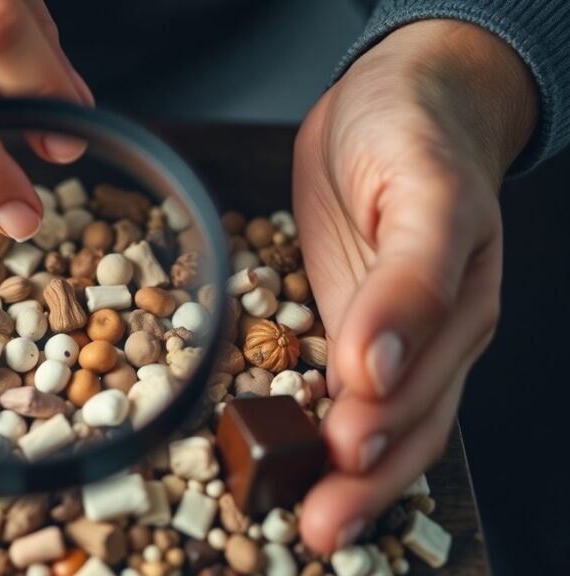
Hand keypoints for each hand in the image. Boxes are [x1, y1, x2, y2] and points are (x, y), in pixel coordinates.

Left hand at [293, 20, 536, 551]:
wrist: (392, 100)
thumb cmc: (417, 134)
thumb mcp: (426, 192)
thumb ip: (412, 280)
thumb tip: (379, 368)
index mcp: (457, 316)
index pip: (423, 402)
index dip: (382, 445)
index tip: (338, 463)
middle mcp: (421, 339)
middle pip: (395, 430)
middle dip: (355, 484)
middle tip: (311, 525)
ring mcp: (376, 333)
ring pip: (359, 419)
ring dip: (328, 470)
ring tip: (292, 510)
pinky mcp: (335, 318)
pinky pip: (319, 380)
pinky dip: (302, 420)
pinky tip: (277, 446)